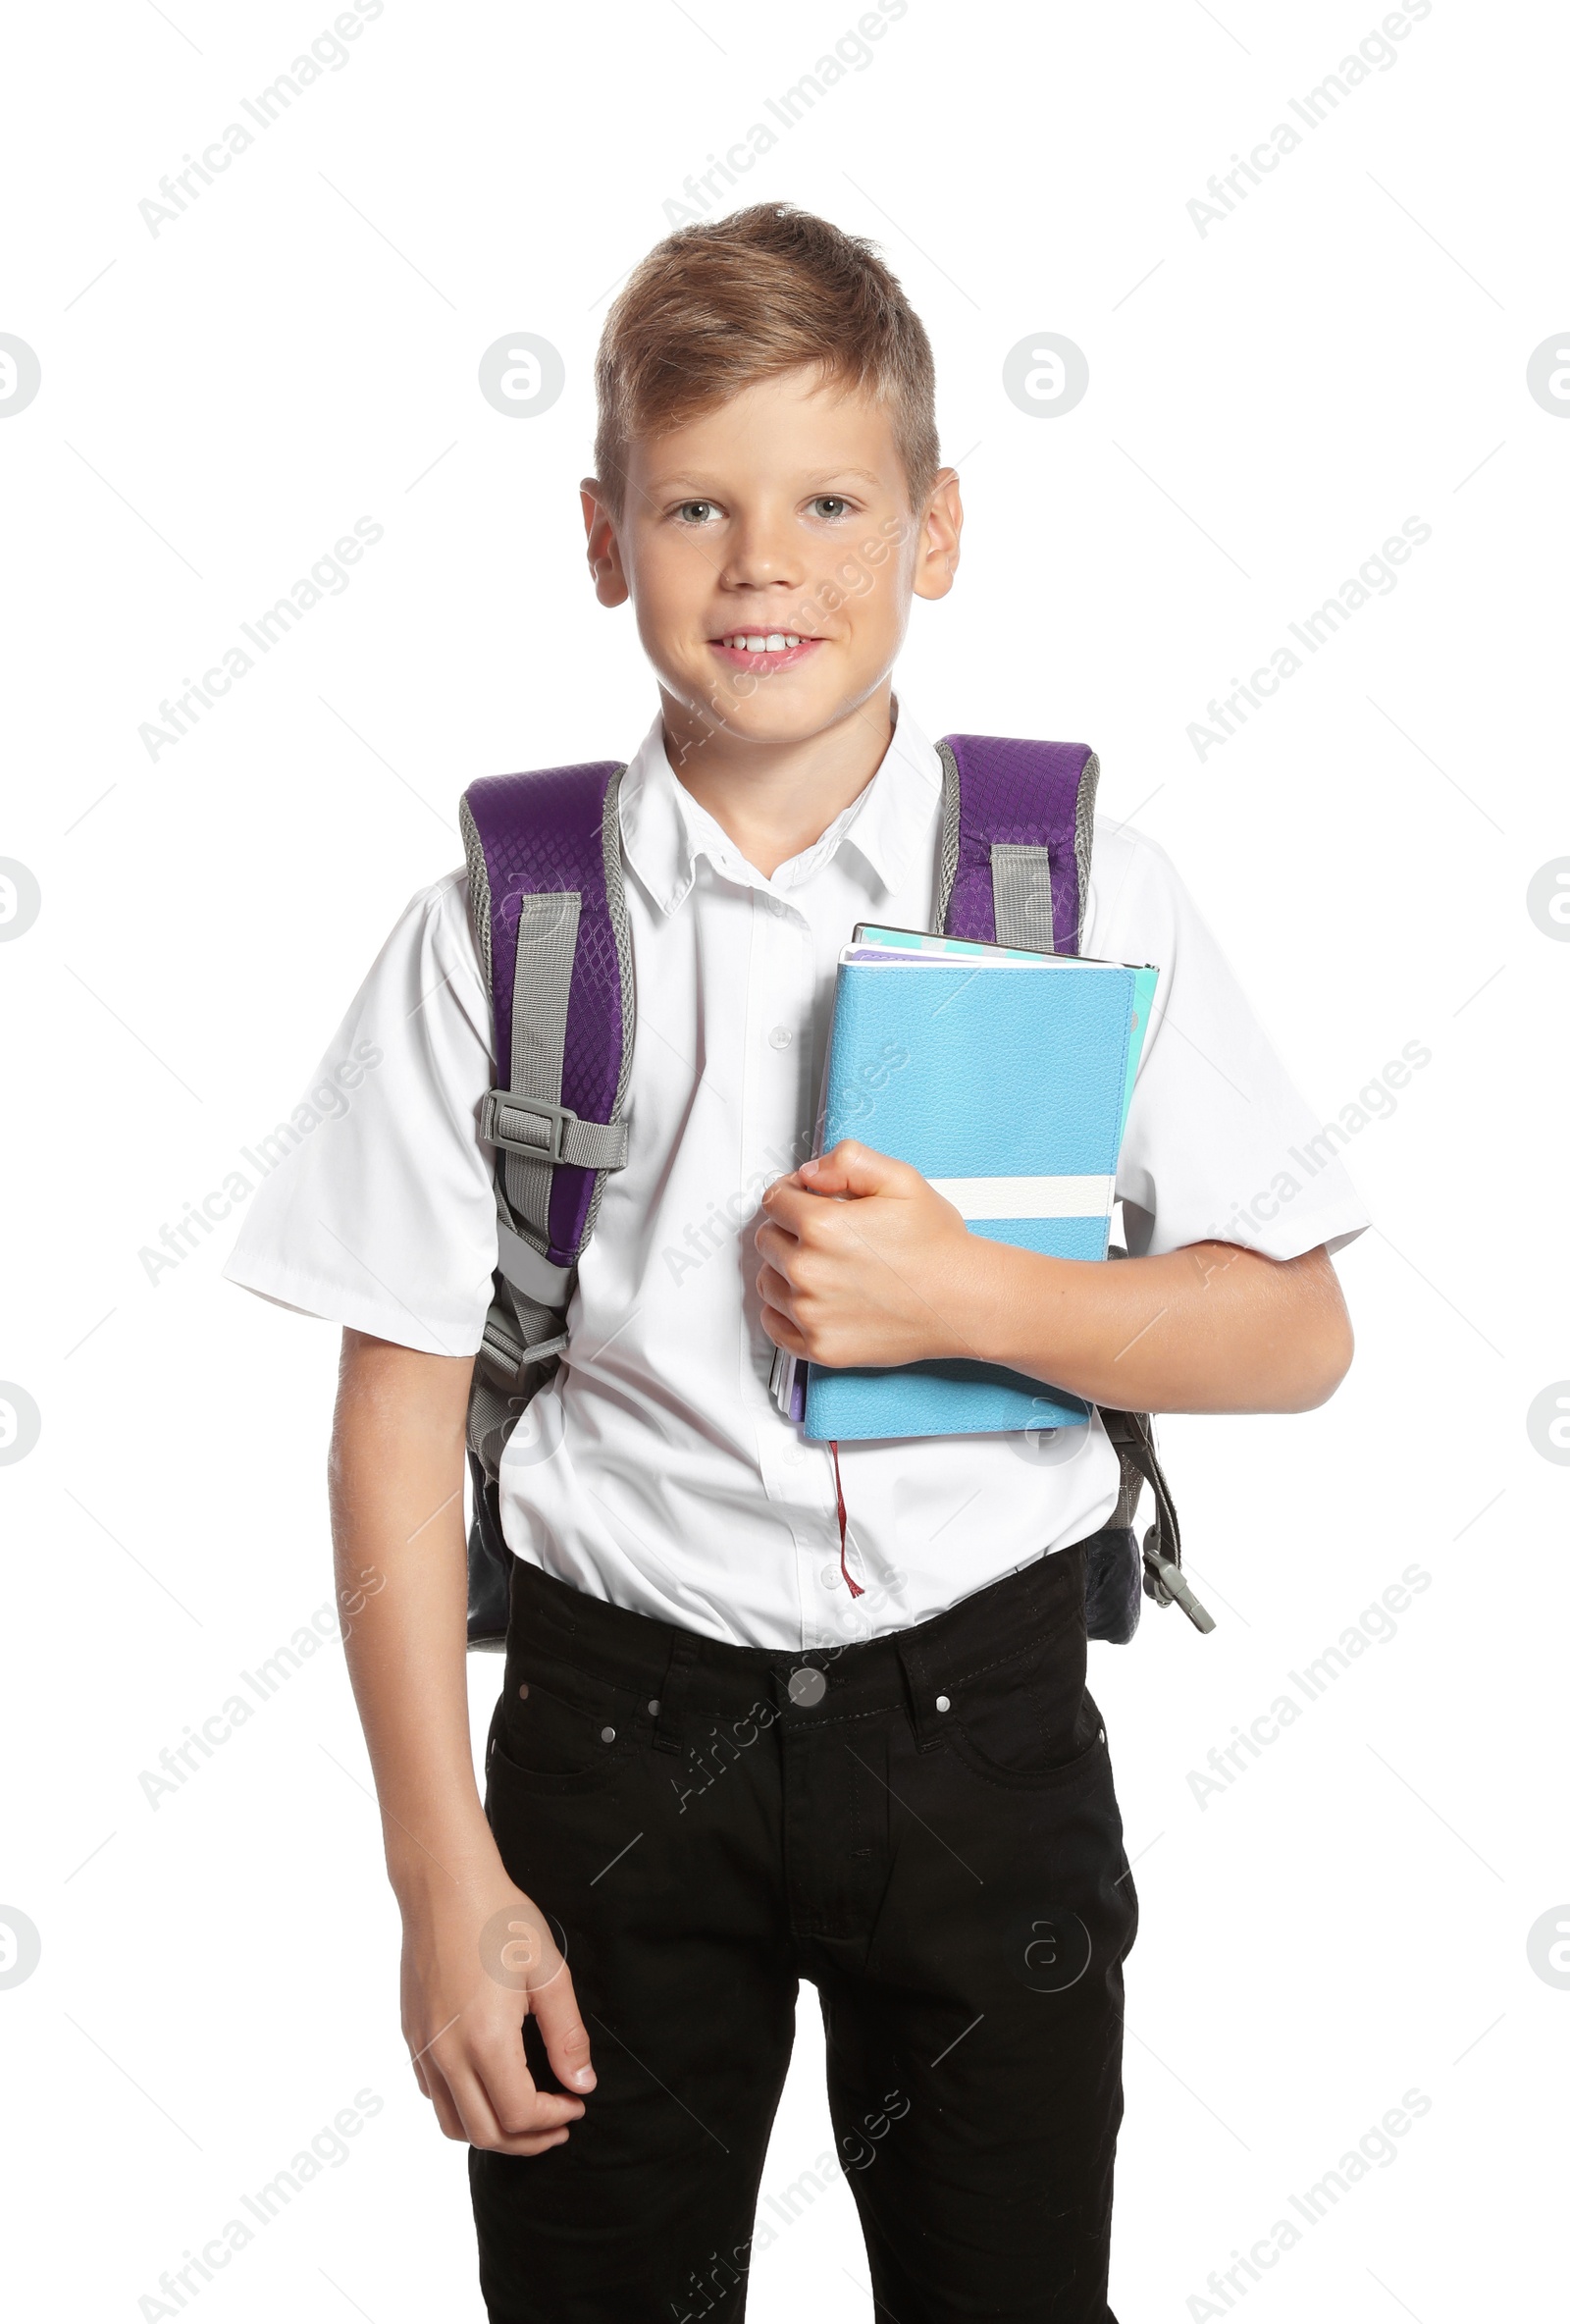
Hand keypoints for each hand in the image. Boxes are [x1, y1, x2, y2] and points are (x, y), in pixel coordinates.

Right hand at [399, 1857, 594, 2154]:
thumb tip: (581, 2084)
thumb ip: (567, 2036)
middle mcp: (446, 2053)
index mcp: (485, 2040)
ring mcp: (423, 2046)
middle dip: (528, 2140)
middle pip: (485, 2133)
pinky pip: (433, 2093)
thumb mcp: (549, 1972)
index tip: (578, 2104)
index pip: (519, 2115)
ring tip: (526, 2117)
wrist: (444, 1884)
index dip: (554, 2120)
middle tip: (559, 2124)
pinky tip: (489, 2084)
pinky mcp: (411, 2034)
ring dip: (492, 2132)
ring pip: (452, 2123)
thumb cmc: (500, 1919)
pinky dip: (463, 2107)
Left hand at [754, 1139, 980, 1367]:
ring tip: (823, 1267)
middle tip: (822, 1235)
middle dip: (788, 1230)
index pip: (773, 1201)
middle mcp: (809, 1271)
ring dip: (784, 1270)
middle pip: (766, 1239)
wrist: (963, 1301)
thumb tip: (808, 1172)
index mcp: (821, 1226)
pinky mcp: (820, 1347)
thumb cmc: (937, 1246)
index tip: (805, 1201)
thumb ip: (848, 1160)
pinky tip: (811, 1299)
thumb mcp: (901, 1180)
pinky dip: (783, 1312)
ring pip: (767, 1281)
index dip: (791, 1195)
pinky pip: (774, 1326)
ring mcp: (812, 1313)